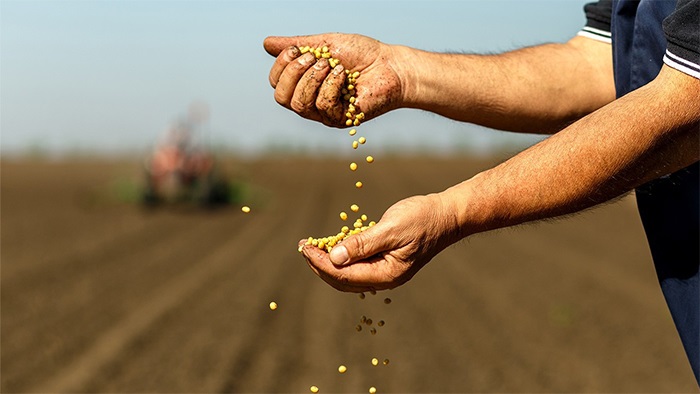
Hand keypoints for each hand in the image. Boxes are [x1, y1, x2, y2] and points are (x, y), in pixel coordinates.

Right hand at [263, 33, 403, 127]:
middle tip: (314, 58)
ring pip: (299, 104)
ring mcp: (324, 113)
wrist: (391, 65)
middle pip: (281, 97)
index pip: (276, 83)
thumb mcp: (325, 44)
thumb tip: (266, 43)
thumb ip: (298, 45)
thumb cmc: (362, 54)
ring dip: (312, 79)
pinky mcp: (340, 119)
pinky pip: (322, 106)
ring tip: (332, 65)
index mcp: (304, 84)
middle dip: (293, 73)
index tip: (297, 50)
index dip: (281, 66)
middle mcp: (311, 101)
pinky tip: (344, 76)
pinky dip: (331, 86)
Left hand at [298, 194, 458, 291]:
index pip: (344, 275)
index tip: (304, 248)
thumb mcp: (391, 229)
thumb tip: (334, 258)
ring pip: (349, 274)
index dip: (320, 262)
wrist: (448, 215)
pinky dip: (343, 256)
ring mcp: (386, 272)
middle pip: (343, 279)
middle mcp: (385, 278)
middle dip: (320, 264)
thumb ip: (363, 244)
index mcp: (387, 274)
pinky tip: (332, 245)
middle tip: (302, 247)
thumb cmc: (422, 218)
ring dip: (329, 262)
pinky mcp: (386, 262)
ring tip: (311, 247)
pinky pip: (359, 265)